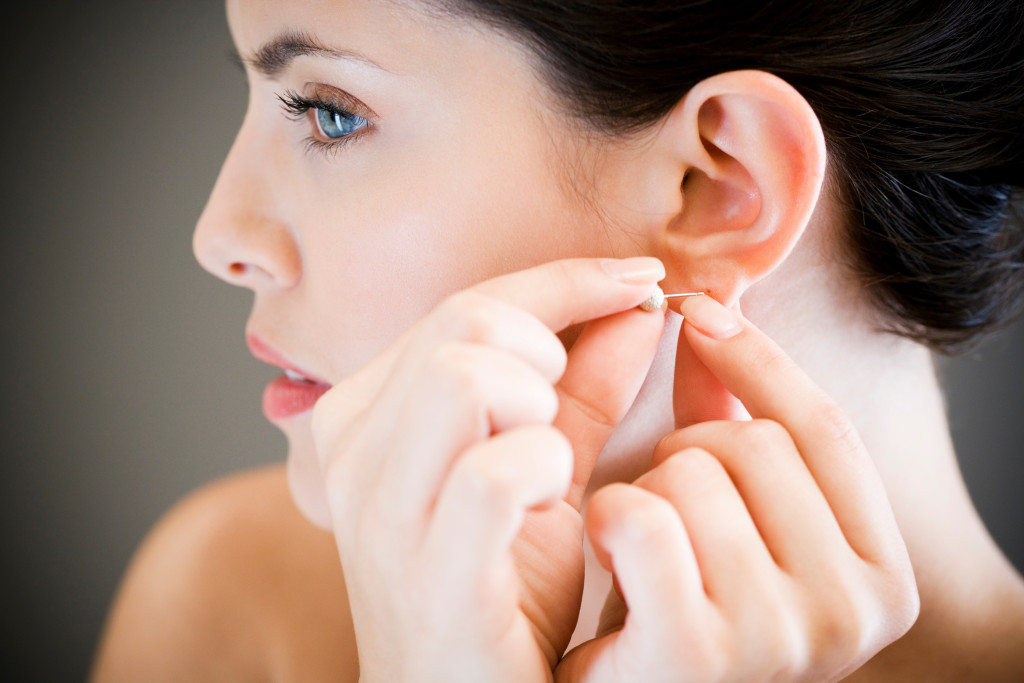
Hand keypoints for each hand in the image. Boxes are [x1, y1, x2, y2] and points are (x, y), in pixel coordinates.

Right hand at [310, 257, 667, 681]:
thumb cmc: (500, 593)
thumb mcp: (540, 473)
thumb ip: (582, 387)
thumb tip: (635, 307)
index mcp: (367, 414)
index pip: (466, 304)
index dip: (566, 280)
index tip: (639, 278)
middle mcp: (354, 451)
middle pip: (462, 324)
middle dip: (544, 346)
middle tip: (564, 408)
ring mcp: (381, 512)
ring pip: (462, 376)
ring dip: (537, 406)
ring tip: (549, 460)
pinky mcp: (426, 572)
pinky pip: (496, 472)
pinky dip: (545, 471)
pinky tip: (549, 505)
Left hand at [557, 295, 918, 681]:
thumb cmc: (671, 605)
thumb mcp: (723, 510)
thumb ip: (728, 414)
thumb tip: (714, 307)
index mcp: (882, 576)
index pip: (826, 429)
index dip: (758, 359)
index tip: (699, 310)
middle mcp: (854, 613)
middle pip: (755, 442)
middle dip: (684, 454)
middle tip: (664, 513)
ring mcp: (785, 637)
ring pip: (693, 470)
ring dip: (643, 494)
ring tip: (639, 554)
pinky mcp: (702, 653)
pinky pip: (646, 518)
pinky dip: (610, 523)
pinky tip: (610, 562)